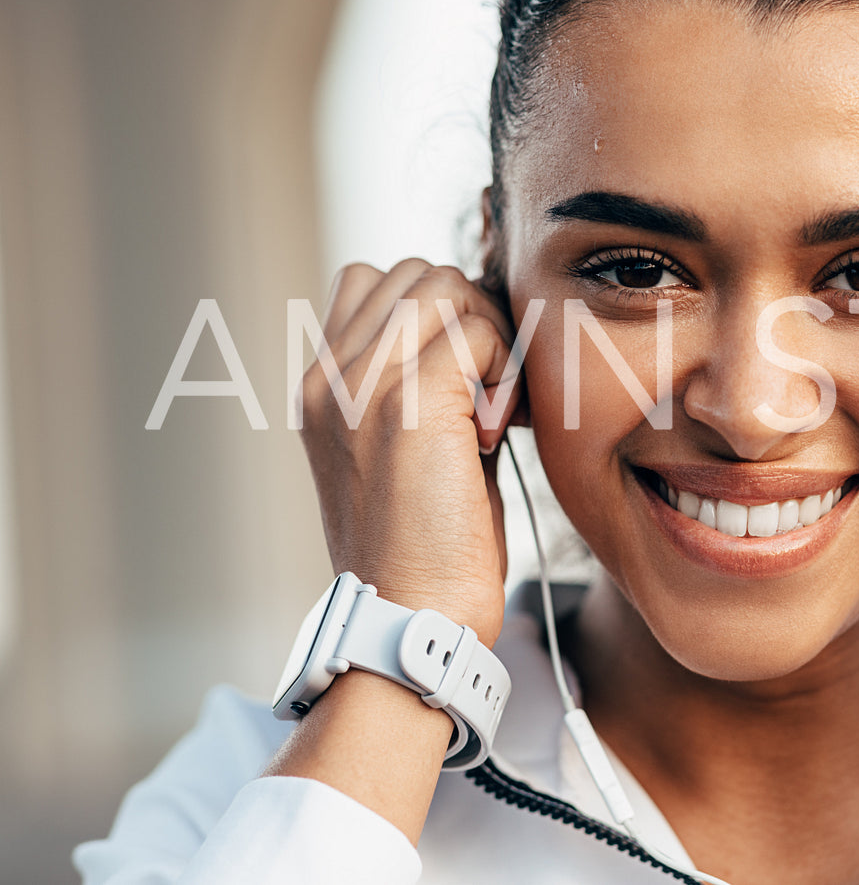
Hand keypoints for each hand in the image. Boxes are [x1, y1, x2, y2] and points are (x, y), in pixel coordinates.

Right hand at [297, 258, 524, 646]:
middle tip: (488, 393)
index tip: (466, 381)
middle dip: (469, 316)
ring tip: (492, 410)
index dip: (435, 314)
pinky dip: (503, 367)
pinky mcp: (403, 402)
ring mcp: (359, 386)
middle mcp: (328, 379)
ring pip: (444, 284)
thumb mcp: (417, 448)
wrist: (415, 621)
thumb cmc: (431, 547)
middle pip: (414, 272)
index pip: (370, 282)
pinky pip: (473, 327)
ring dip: (488, 336)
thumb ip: (430, 384)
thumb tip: (481, 330)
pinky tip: (499, 429)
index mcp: (321, 389)